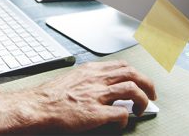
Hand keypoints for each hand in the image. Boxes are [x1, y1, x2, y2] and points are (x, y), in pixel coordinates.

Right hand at [26, 60, 156, 131]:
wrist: (37, 106)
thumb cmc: (50, 96)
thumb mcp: (72, 79)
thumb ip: (89, 80)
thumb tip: (101, 86)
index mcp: (91, 70)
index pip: (122, 65)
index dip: (136, 73)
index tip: (141, 81)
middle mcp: (96, 79)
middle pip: (132, 74)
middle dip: (147, 84)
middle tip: (151, 95)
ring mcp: (97, 95)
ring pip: (133, 90)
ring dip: (143, 100)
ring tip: (142, 109)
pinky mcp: (96, 113)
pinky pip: (121, 113)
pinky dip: (126, 119)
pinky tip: (121, 122)